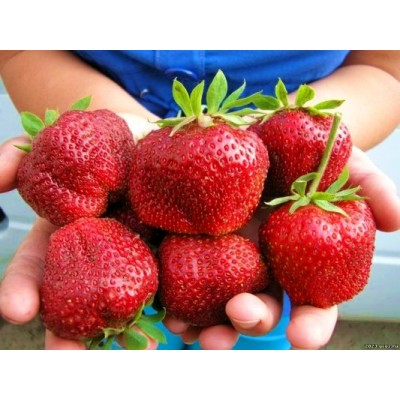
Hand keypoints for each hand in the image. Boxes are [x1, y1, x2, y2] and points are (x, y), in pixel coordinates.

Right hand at [0, 114, 158, 349]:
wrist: (150, 137)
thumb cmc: (101, 136)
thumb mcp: (60, 138)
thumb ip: (21, 153)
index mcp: (67, 232)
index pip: (37, 267)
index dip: (23, 288)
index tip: (16, 310)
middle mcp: (98, 250)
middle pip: (78, 297)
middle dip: (68, 329)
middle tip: (66, 354)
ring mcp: (134, 253)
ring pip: (127, 298)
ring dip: (127, 330)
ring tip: (135, 350)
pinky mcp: (168, 249)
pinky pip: (171, 279)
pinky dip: (174, 304)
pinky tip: (178, 323)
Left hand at [164, 147, 399, 348]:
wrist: (264, 125)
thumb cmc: (307, 147)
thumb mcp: (342, 158)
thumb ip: (370, 187)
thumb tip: (396, 222)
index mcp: (300, 257)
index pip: (312, 302)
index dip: (312, 324)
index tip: (303, 339)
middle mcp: (265, 263)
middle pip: (261, 307)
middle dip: (252, 321)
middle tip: (240, 317)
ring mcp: (229, 252)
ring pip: (219, 300)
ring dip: (209, 323)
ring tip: (194, 334)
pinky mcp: (198, 238)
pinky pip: (186, 271)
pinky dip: (177, 293)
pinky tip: (170, 305)